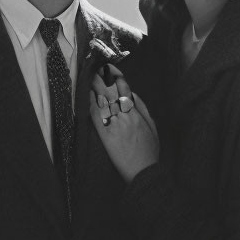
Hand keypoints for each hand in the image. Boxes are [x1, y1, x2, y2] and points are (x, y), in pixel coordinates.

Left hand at [90, 66, 159, 182]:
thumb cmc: (149, 149)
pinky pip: (96, 116)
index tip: (109, 68)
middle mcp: (123, 116)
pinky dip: (92, 104)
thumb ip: (142, 108)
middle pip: (110, 92)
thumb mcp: (152, 126)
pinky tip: (88, 97)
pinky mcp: (105, 135)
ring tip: (90, 76)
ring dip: (95, 88)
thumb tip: (132, 93)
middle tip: (94, 67)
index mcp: (136, 113)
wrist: (143, 171)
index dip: (115, 77)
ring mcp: (113, 125)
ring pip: (102, 101)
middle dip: (102, 78)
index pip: (124, 89)